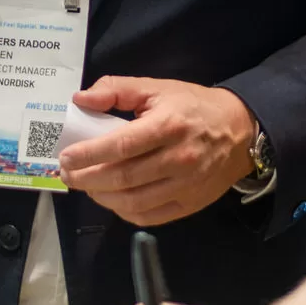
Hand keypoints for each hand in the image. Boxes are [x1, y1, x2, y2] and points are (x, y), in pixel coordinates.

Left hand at [59, 77, 255, 223]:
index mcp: (168, 126)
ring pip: (133, 201)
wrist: (240, 130)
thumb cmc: (193, 106)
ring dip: (101, 197)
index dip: (87, 154)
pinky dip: (124, 212)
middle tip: (67, 175)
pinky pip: (149, 216)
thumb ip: (117, 90)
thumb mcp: (157, 88)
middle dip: (87, 178)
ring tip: (86, 186)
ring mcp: (185, 186)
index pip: (120, 145)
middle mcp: (177, 159)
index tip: (65, 157)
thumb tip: (81, 100)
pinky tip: (112, 199)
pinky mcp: (189, 204)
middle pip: (122, 177)